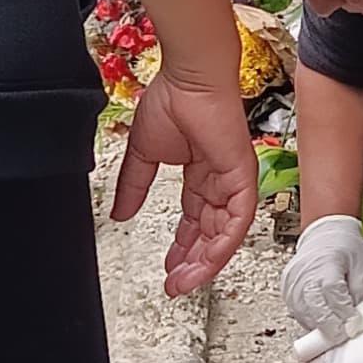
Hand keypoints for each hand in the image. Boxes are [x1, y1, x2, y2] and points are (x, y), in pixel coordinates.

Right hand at [115, 73, 255, 297]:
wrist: (188, 78)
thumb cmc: (173, 101)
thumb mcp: (143, 155)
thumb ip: (133, 187)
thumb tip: (120, 214)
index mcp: (200, 175)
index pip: (195, 221)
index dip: (182, 247)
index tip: (169, 268)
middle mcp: (219, 181)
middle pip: (210, 233)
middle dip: (192, 262)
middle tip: (176, 284)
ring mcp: (233, 180)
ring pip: (225, 234)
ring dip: (205, 261)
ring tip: (185, 281)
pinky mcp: (242, 177)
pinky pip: (238, 219)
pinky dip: (222, 243)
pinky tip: (205, 261)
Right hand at [280, 212, 362, 345]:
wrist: (323, 233)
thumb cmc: (344, 248)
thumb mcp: (361, 265)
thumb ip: (358, 293)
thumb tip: (356, 319)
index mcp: (326, 264)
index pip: (332, 293)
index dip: (343, 312)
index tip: (353, 325)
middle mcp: (304, 274)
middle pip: (314, 307)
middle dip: (330, 327)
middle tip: (344, 336)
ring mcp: (292, 283)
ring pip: (303, 314)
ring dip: (319, 327)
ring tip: (334, 332)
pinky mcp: (286, 289)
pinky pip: (296, 311)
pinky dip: (309, 320)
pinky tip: (322, 323)